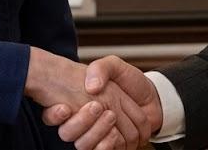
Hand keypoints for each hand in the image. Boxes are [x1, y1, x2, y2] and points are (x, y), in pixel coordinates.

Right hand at [42, 56, 162, 148]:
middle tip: (97, 106)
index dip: (54, 116)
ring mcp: (96, 135)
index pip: (55, 116)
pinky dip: (108, 144)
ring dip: (97, 131)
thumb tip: (91, 87)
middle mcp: (84, 122)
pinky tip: (114, 133)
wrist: (153, 96)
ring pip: (84, 145)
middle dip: (81, 122)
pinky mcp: (111, 146)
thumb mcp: (114, 65)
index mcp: (79, 103)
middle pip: (68, 134)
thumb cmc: (130, 80)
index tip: (64, 108)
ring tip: (110, 115)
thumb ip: (101, 68)